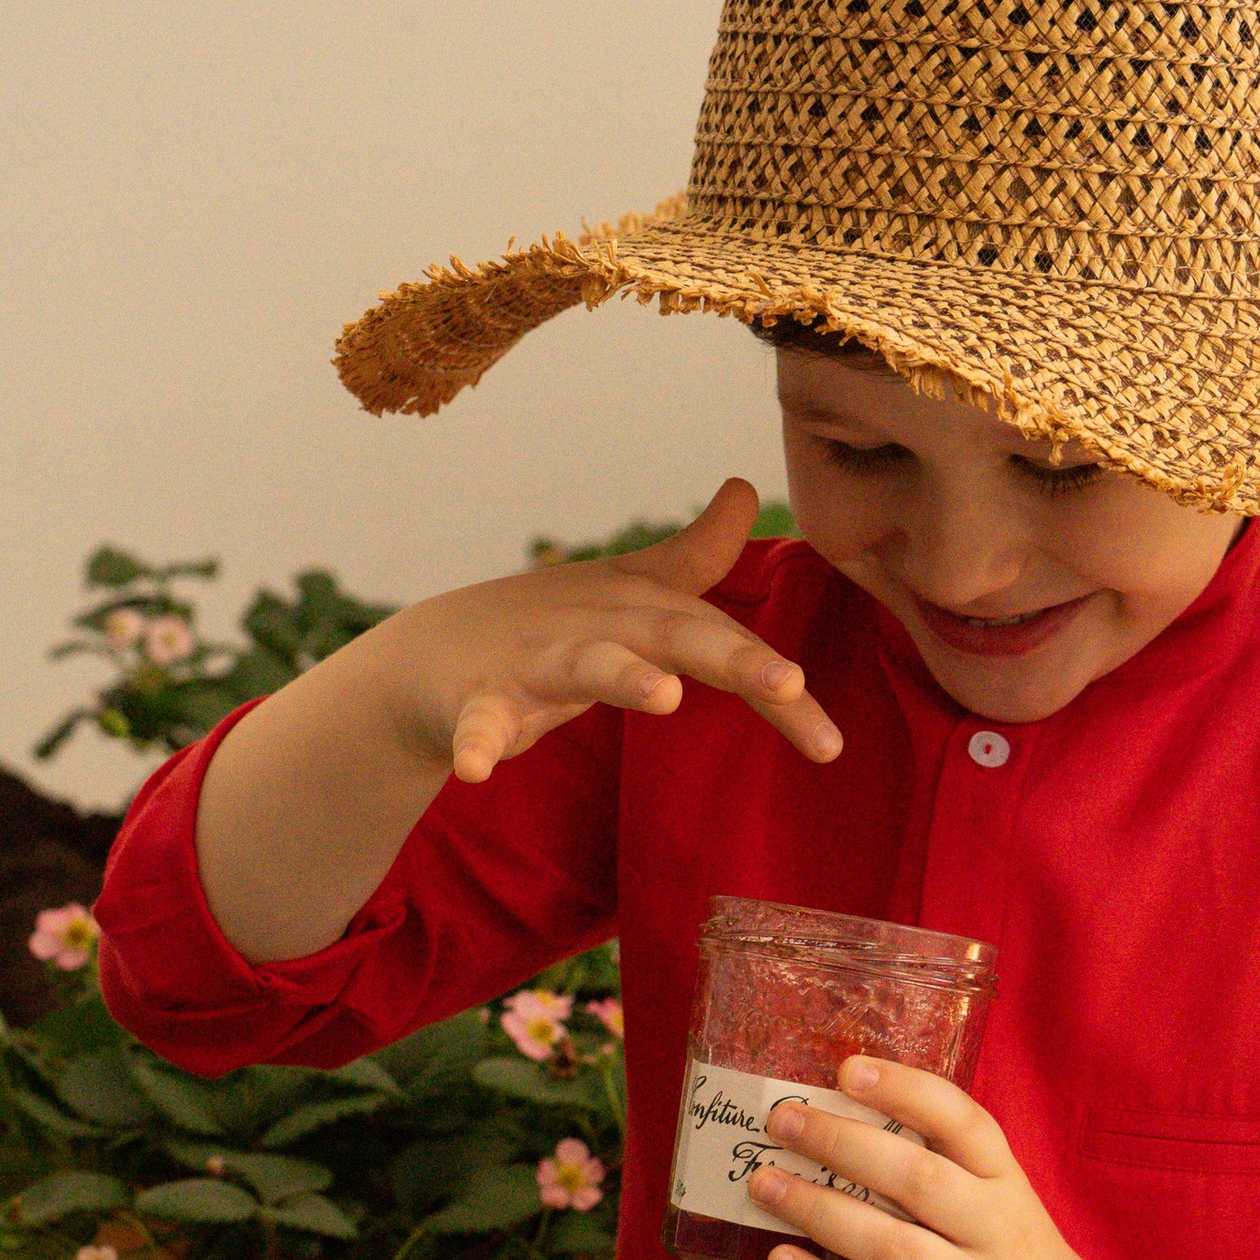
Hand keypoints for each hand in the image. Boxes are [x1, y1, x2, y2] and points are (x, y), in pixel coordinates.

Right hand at [374, 479, 841, 785]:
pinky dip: (476, 741)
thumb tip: (744, 488)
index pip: (724, 643)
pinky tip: (475, 770)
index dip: (775, 684)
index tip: (830, 741)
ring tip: (664, 695)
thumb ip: (693, 556)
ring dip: (623, 676)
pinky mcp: (477, 697)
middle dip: (733, 657)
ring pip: (586, 665)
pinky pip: (478, 723)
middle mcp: (597, 628)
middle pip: (674, 637)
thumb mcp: (625, 593)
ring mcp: (534, 660)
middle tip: (790, 682)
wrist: (430, 656)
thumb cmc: (546, 629)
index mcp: (641, 613)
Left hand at [750, 1059, 1128, 1259]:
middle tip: (781, 1120)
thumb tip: (848, 1125)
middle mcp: (998, 1234)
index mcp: (1011, 1188)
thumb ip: (952, 1176)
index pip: (964, 1124)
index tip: (848, 1068)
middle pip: (916, 1178)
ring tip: (763, 1183)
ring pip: (891, 1245)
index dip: (906, 1090)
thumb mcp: (1010, 1214)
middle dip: (841, 1142)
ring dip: (819, 1209)